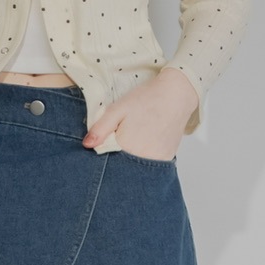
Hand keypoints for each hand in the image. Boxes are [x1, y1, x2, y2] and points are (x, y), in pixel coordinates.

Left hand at [83, 68, 197, 159]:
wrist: (177, 94)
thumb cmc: (146, 99)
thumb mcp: (118, 109)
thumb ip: (101, 128)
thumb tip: (87, 145)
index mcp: (126, 147)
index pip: (106, 160)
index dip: (103, 151)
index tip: (106, 141)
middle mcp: (141, 159)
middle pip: (121, 167)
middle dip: (116, 158)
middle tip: (125, 135)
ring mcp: (155, 162)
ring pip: (135, 169)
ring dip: (130, 160)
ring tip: (136, 137)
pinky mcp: (166, 160)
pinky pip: (149, 167)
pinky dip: (144, 159)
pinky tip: (145, 143)